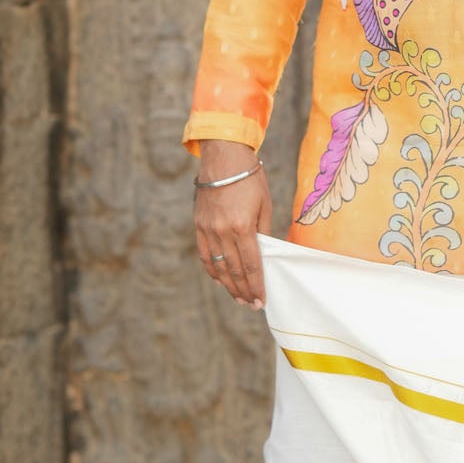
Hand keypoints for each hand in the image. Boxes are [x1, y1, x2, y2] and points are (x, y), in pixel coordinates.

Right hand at [193, 141, 271, 308]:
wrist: (223, 157)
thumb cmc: (250, 178)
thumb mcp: (265, 205)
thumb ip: (263, 232)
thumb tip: (265, 254)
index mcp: (242, 226)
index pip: (251, 265)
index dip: (256, 285)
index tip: (261, 300)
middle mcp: (223, 231)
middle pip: (234, 270)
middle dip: (244, 290)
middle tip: (251, 305)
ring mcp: (208, 229)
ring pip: (218, 266)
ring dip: (228, 285)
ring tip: (238, 297)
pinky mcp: (198, 225)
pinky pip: (204, 254)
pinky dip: (212, 269)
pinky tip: (220, 280)